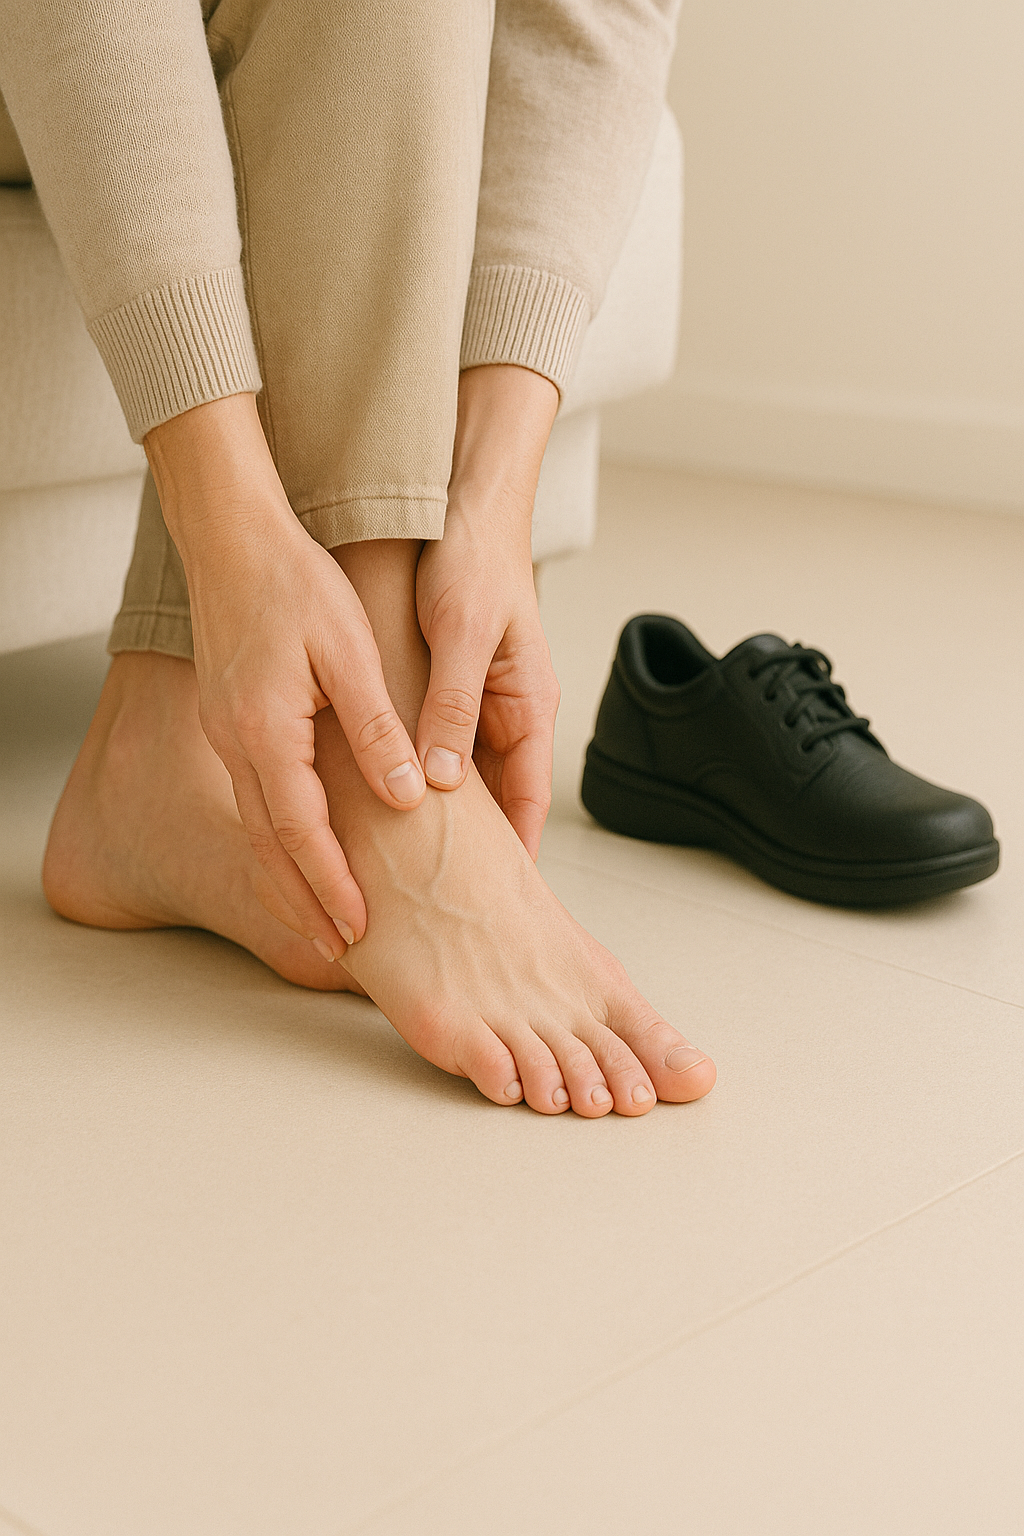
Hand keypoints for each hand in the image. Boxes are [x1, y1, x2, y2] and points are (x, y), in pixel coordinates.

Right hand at [146, 396, 426, 958]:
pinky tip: (303, 855)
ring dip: (288, 881)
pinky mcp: (231, 725)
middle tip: (341, 951)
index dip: (331, 885)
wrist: (232, 538)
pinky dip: (278, 843)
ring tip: (322, 923)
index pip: (301, 832)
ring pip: (257, 831)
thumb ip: (377, 728)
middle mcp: (236, 745)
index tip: (359, 929)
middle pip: (270, 848)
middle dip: (305, 904)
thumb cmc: (295, 585)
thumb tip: (408, 795)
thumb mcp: (349, 653)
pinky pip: (255, 802)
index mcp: (265, 732)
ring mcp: (227, 738)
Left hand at [414, 366, 560, 858]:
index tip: (489, 907)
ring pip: (460, 778)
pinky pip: (433, 745)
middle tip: (437, 901)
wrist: (461, 504)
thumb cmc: (474, 563)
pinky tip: (380, 799)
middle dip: (472, 850)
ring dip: (436, 817)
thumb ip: (454, 706)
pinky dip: (413, 774)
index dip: (511, 857)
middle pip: (494, 801)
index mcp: (528, 707)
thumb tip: (441, 780)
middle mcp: (506, 714)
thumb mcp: (466, 635)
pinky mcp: (446, 688)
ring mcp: (477, 704)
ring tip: (403, 867)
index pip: (528, 803)